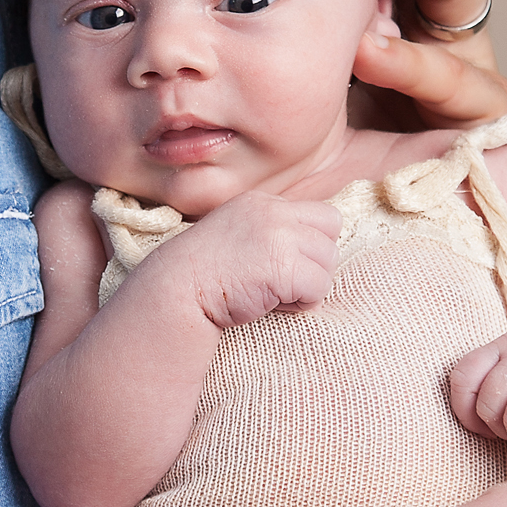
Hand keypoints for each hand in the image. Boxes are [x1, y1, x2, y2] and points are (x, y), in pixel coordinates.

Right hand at [173, 191, 341, 327]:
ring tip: (274, 294)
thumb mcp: (237, 236)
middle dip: (316, 261)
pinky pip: (320, 287)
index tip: (281, 266)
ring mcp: (279, 235)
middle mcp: (273, 211)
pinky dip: (303, 303)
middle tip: (284, 282)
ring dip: (308, 284)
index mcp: (262, 202)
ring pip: (328, 261)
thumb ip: (269, 232)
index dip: (309, 245)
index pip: (319, 215)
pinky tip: (273, 304)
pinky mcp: (284, 265)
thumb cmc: (203, 276)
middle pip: (331, 231)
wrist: (175, 292)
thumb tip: (313, 249)